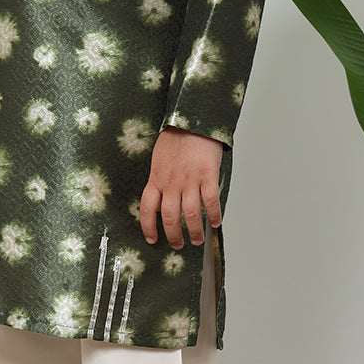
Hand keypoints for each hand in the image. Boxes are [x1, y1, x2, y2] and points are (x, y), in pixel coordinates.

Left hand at [139, 127, 222, 248]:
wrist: (192, 119)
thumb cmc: (175, 138)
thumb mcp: (158, 159)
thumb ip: (159, 179)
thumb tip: (161, 199)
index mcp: (156, 178)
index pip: (147, 209)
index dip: (148, 227)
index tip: (152, 239)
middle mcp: (171, 182)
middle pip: (169, 217)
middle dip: (174, 236)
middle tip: (178, 244)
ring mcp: (190, 180)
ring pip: (190, 215)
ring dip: (195, 231)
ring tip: (197, 240)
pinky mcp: (207, 175)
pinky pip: (210, 201)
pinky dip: (213, 215)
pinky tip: (215, 222)